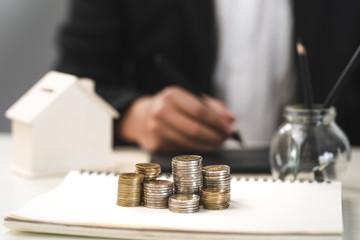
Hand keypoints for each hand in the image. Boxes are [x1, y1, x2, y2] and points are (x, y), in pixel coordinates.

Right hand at [117, 86, 233, 151]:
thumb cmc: (172, 107)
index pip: (199, 110)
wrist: (142, 117)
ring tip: (217, 144)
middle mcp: (161, 110)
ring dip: (208, 145)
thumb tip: (230, 119)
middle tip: (225, 139)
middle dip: (214, 136)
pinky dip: (196, 150)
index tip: (228, 128)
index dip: (216, 122)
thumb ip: (212, 107)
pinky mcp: (156, 144)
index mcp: (172, 95)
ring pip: (189, 142)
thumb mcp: (190, 99)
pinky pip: (182, 150)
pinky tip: (203, 147)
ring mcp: (156, 128)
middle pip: (194, 128)